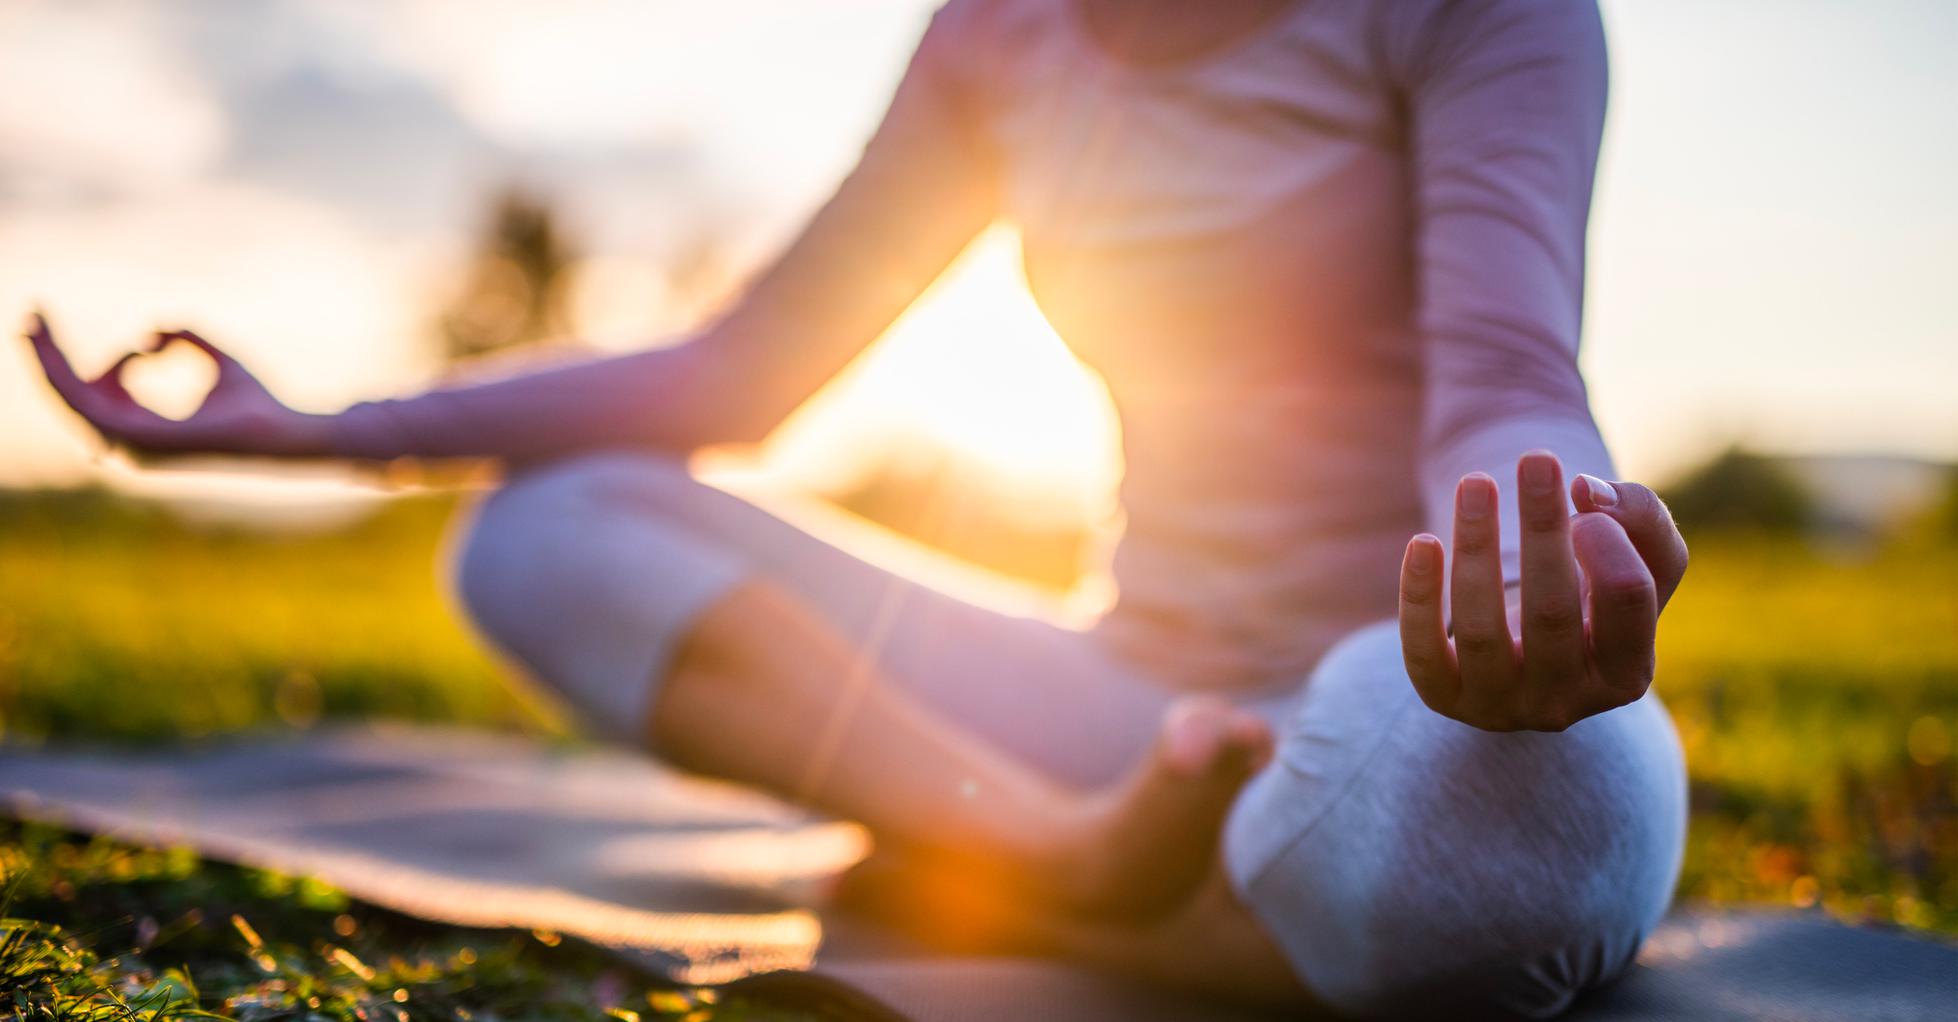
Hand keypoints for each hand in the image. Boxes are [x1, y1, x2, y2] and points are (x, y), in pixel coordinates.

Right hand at [23, 312, 331, 458]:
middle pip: (72, 396)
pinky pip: (83, 404)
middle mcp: (130, 443)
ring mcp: (130, 445)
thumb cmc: (256, 401)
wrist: (282, 429)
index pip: (95, 391)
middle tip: (30, 316)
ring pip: (70, 398)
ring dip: (49, 359)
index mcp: (143, 430)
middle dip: (45, 357)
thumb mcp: (216, 357)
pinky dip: (61, 372)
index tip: (52, 320)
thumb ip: (183, 337)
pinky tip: (48, 340)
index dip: (75, 358)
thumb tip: (152, 330)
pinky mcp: (135, 438)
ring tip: (34, 323)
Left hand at [1397, 451, 1688, 731]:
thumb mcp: (1639, 559)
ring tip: (1475, 482)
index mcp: (1626, 675)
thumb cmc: (1594, 597)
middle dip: (1541, 529)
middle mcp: (1565, 703)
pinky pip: (1423, 653)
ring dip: (1475, 548)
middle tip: (1535, 460)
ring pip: (1481, 630)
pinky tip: (1424, 541)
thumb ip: (1640, 516)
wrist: (1533, 653)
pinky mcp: (1445, 698)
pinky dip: (1419, 596)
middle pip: (1551, 612)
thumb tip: (1585, 490)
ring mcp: (1501, 707)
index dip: (1609, 542)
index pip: (1627, 602)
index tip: (1584, 499)